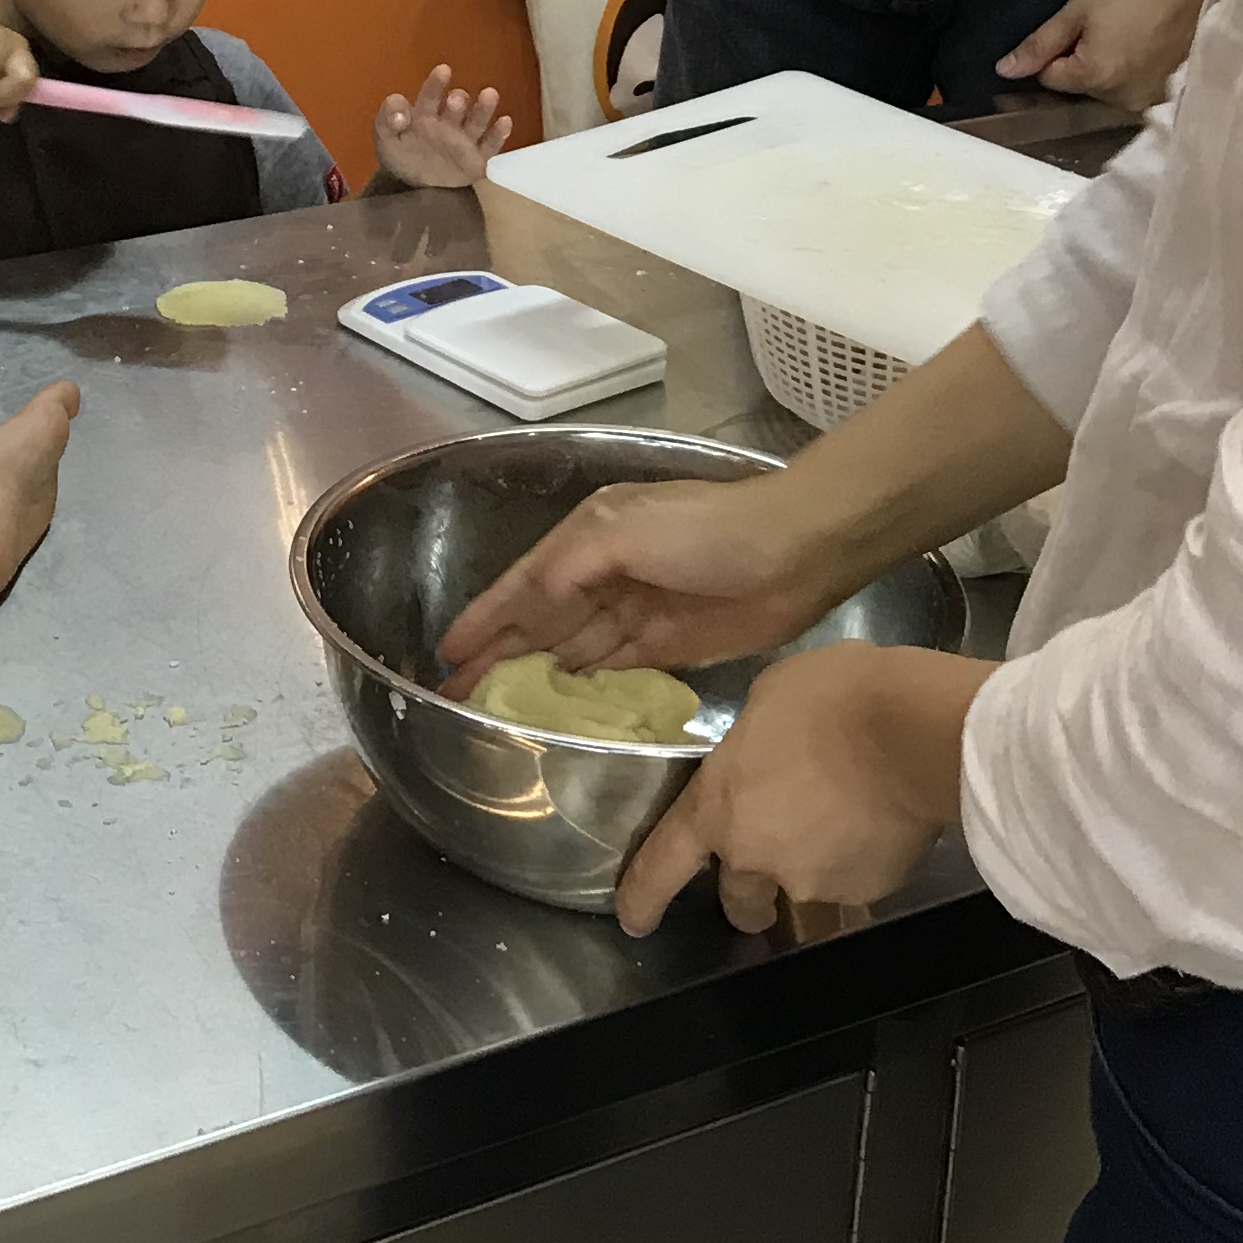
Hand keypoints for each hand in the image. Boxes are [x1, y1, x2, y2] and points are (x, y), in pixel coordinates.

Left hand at [374, 67, 513, 189]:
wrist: (416, 192)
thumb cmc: (402, 159)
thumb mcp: (385, 141)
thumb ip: (386, 121)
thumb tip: (400, 115)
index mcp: (425, 114)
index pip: (430, 95)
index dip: (436, 83)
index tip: (443, 70)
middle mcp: (448, 122)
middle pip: (456, 106)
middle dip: (457, 101)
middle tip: (456, 100)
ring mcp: (465, 140)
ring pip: (476, 120)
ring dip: (483, 108)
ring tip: (490, 94)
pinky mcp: (478, 159)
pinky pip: (490, 146)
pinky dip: (498, 134)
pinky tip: (505, 121)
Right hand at [436, 474, 842, 689]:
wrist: (797, 552)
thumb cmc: (709, 532)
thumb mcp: (627, 533)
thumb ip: (569, 569)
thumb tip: (525, 607)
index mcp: (589, 537)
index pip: (522, 585)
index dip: (484, 618)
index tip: (445, 655)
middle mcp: (604, 573)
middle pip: (540, 621)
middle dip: (498, 654)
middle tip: (457, 697)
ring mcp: (636, 611)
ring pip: (570, 649)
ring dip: (534, 675)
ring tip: (493, 710)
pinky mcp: (668, 645)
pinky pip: (611, 671)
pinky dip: (581, 688)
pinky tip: (556, 710)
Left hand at [614, 645, 984, 938]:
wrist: (914, 731)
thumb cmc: (832, 697)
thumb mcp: (767, 700)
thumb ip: (751, 744)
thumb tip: (763, 753)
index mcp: (718, 809)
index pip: (663, 866)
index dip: (643, 897)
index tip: (634, 920)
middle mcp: (756, 859)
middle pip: (739, 904)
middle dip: (749, 897)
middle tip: (770, 869)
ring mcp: (814, 883)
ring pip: (801, 902)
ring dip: (806, 883)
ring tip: (836, 841)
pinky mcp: (867, 890)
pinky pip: (853, 887)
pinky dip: (858, 865)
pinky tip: (877, 827)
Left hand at [999, 0, 1208, 105]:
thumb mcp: (1077, 10)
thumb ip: (1039, 45)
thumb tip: (1005, 71)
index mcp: (1095, 78)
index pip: (1050, 78)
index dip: (1054, 51)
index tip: (1075, 26)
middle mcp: (1121, 99)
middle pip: (1080, 88)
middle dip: (1081, 61)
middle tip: (1103, 25)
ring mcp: (1148, 98)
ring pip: (1106, 89)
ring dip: (1106, 68)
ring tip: (1125, 32)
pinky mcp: (1167, 91)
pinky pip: (1132, 87)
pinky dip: (1130, 69)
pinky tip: (1141, 43)